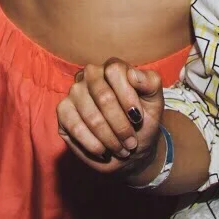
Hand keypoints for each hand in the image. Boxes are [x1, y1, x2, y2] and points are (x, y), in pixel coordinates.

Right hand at [56, 59, 164, 175]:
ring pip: (90, 115)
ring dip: (109, 138)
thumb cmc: (142, 123)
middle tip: (131, 142)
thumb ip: (150, 83)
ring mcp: (74, 92)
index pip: (114, 70)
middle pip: (103, 95)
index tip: (137, 118)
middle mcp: (91, 75)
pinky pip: (74, 127)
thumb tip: (133, 74)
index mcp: (113, 67)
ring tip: (120, 149)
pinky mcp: (63, 111)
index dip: (127, 97)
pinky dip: (92, 144)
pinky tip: (103, 151)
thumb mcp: (155, 104)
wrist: (130, 150)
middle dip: (120, 125)